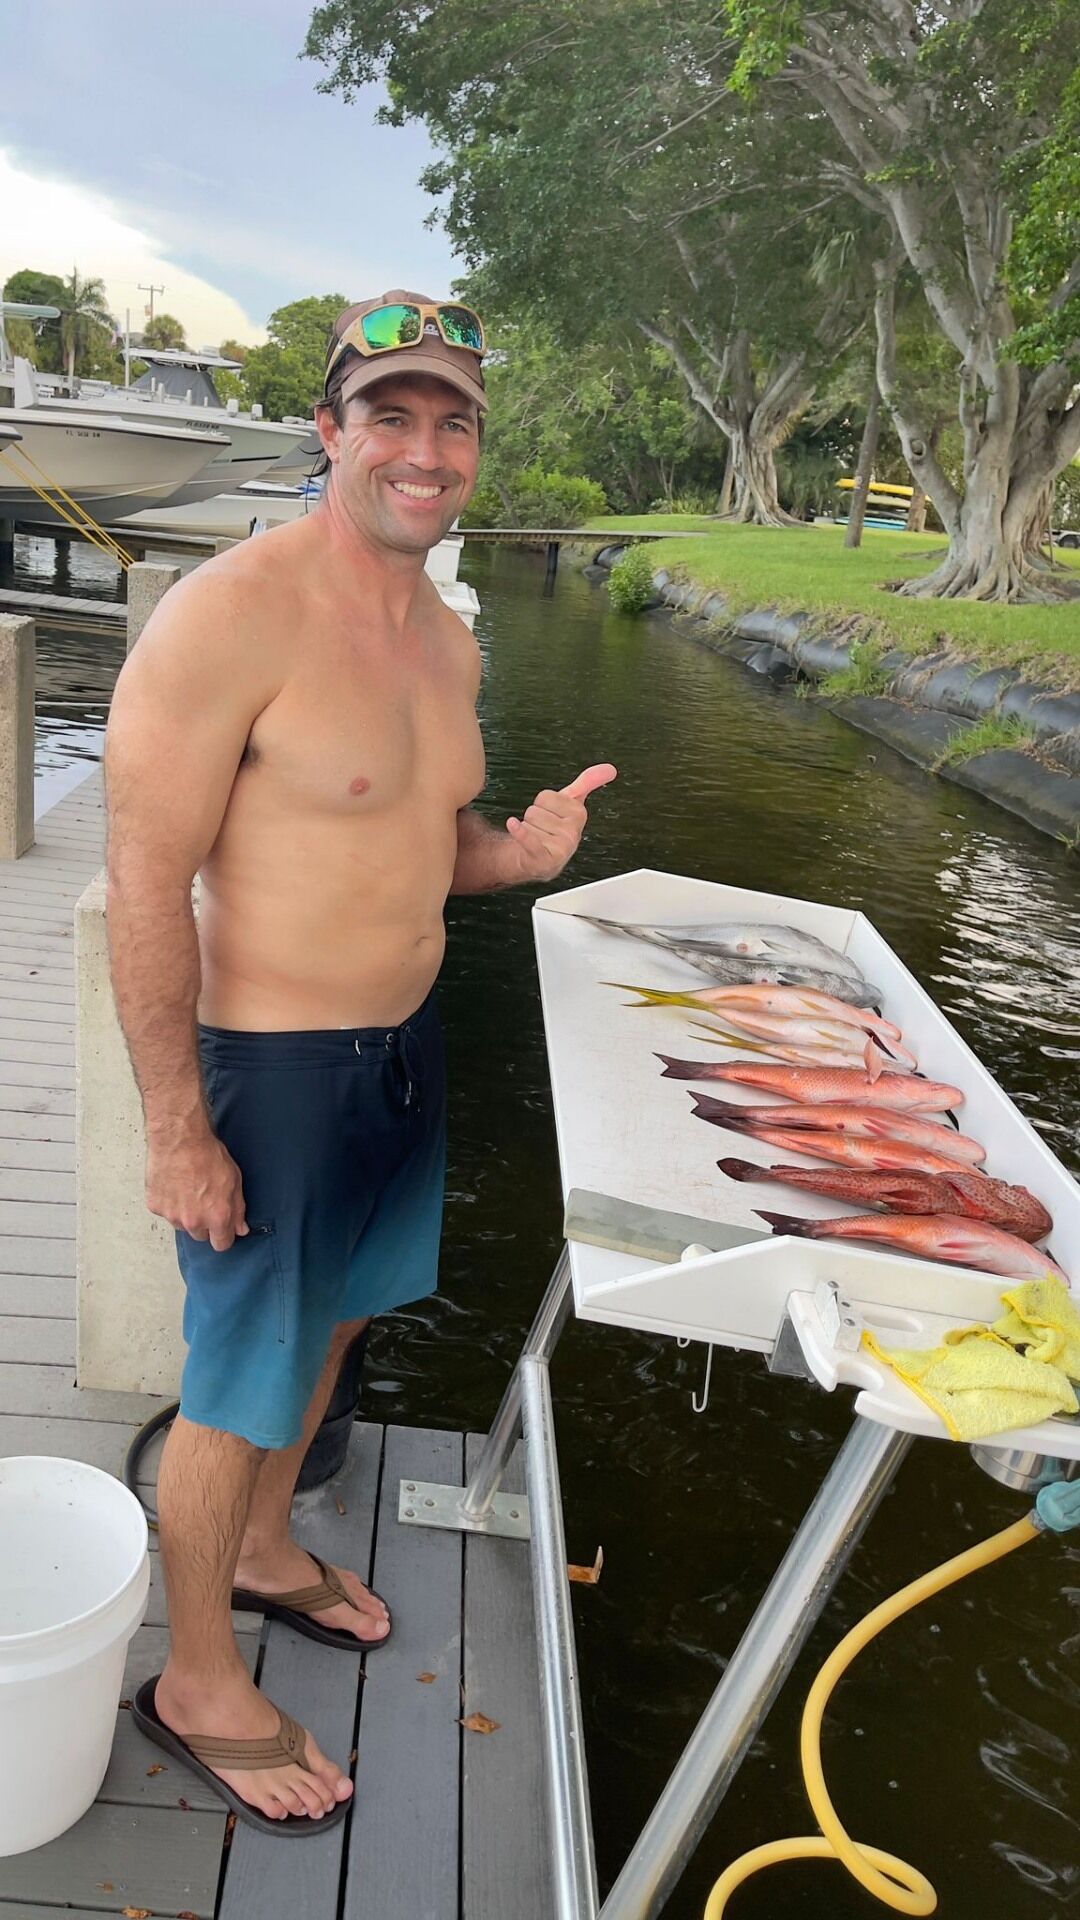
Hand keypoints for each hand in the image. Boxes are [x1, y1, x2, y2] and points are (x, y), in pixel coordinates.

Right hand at [146, 1129, 248, 1250]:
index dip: (223, 1236)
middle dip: (204, 1224)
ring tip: (188, 1190)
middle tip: (203, 1201)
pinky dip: (169, 1203)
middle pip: (200, 1236)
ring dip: (185, 1215)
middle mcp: (194, 1222)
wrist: (179, 1139)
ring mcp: (172, 1215)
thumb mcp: (234, 1180)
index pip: (221, 1245)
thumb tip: (240, 1229)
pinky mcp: (155, 1206)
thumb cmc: (208, 1155)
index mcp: (217, 1217)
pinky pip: (165, 1212)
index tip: (222, 1229)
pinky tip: (174, 1185)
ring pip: (181, 1225)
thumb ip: (238, 1209)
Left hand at [505, 763, 616, 882]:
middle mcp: (572, 832)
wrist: (537, 860)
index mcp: (579, 814)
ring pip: (528, 822)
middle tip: (542, 830)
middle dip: (534, 819)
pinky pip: (529, 838)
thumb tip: (610, 769)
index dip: (542, 805)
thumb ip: (588, 783)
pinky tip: (513, 825)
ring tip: (537, 839)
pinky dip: (519, 832)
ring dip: (527, 830)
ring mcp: (560, 847)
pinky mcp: (545, 858)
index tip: (550, 815)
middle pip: (535, 809)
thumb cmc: (553, 831)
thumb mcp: (571, 804)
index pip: (545, 796)